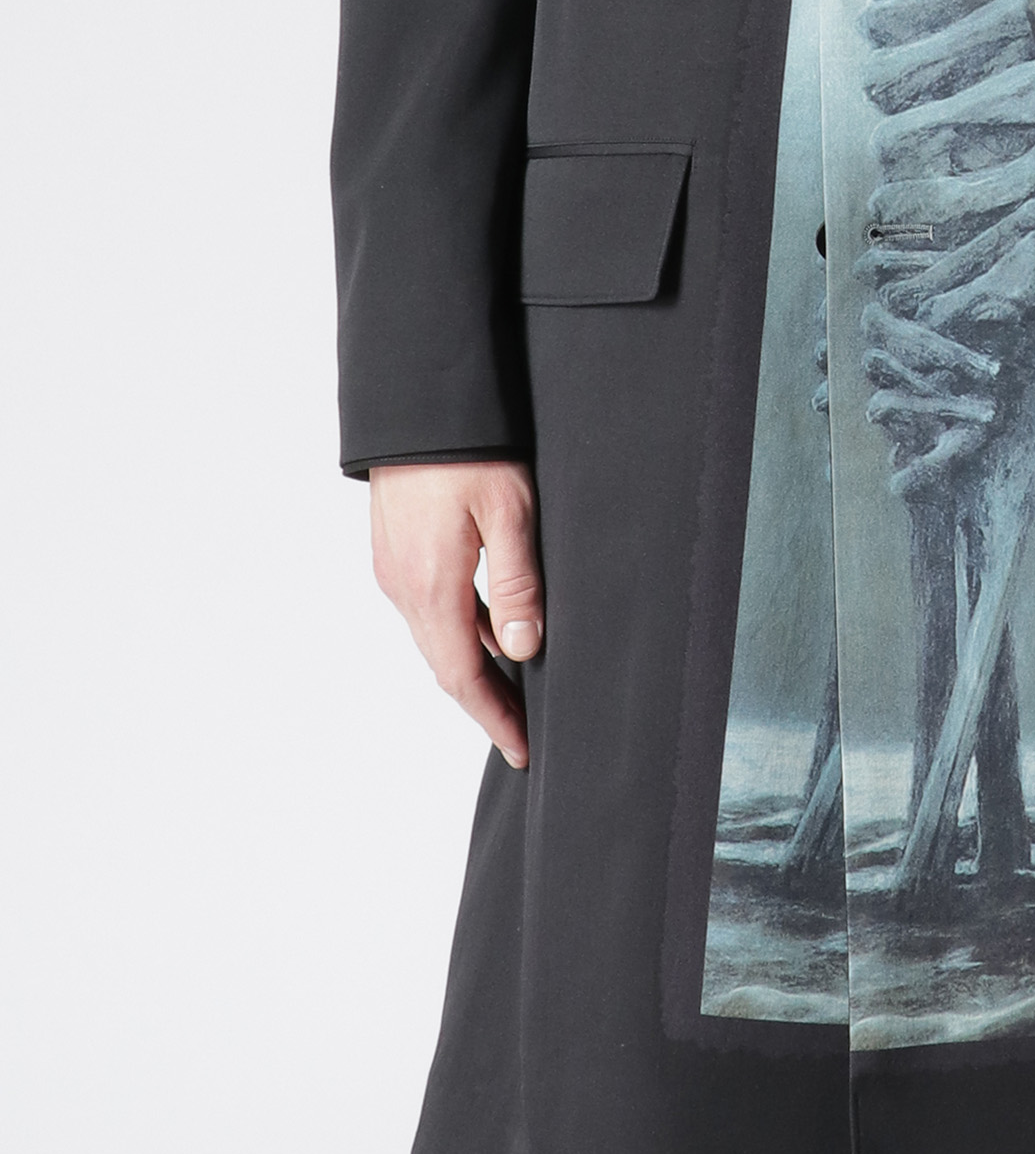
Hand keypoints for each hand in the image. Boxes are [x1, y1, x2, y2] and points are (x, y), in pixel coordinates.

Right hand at [370, 462, 543, 769]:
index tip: (521, 750)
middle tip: (520, 734)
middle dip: (484, 703)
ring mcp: (394, 568)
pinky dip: (458, 632)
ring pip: (436, 637)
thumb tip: (521, 650)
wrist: (416, 403)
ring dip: (471, 668)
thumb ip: (516, 584)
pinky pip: (428, 608)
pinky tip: (490, 628)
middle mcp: (403, 586)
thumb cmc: (468, 448)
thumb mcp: (510, 512)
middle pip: (445, 664)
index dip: (493, 717)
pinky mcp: (395, 550)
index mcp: (432, 586)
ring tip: (513, 690)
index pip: (463, 676)